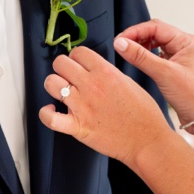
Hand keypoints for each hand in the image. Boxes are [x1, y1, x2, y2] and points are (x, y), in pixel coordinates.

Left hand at [39, 46, 171, 165]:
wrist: (147, 140)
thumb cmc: (144, 115)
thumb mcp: (130, 83)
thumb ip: (109, 73)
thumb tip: (95, 70)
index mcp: (106, 73)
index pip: (79, 52)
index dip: (76, 58)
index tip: (78, 64)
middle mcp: (91, 86)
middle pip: (60, 63)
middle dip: (63, 68)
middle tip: (68, 76)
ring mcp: (82, 106)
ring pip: (51, 83)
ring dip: (54, 86)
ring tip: (61, 92)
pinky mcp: (78, 127)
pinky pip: (50, 118)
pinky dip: (46, 114)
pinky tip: (52, 111)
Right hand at [113, 18, 193, 129]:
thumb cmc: (193, 96)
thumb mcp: (163, 74)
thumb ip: (140, 56)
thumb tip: (120, 43)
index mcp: (186, 41)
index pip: (156, 27)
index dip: (135, 31)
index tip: (119, 40)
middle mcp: (185, 46)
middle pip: (155, 33)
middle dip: (137, 37)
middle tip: (120, 46)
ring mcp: (181, 57)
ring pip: (156, 44)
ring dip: (142, 47)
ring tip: (128, 53)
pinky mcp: (176, 68)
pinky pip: (158, 56)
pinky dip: (147, 57)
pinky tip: (139, 62)